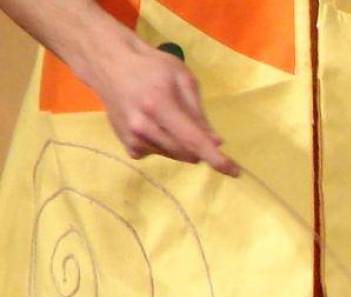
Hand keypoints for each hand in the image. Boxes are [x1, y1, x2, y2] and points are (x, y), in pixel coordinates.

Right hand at [83, 32, 236, 174]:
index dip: (216, 158)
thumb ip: (199, 113)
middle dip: (200, 146)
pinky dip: (166, 145)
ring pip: (175, 155)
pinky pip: (160, 154)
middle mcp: (143, 126)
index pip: (193, 140)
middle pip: (187, 153)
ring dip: (183, 145)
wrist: (109, 64)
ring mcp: (132, 139)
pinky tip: (155, 124)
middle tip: (195, 124)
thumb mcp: (183, 80)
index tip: (235, 172)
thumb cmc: (151, 67)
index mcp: (158, 105)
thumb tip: (215, 143)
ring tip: (169, 117)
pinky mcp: (128, 146)